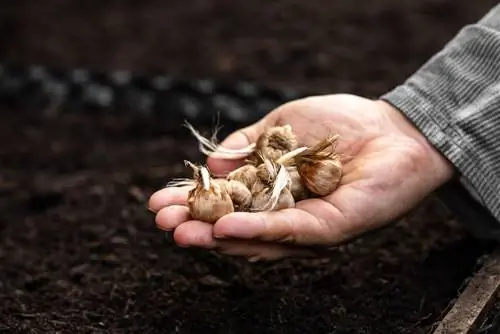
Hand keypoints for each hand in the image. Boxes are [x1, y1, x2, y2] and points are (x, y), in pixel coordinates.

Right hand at [149, 94, 453, 260]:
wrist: (392, 128)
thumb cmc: (339, 123)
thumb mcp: (280, 125)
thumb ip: (246, 144)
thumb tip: (211, 164)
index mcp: (270, 191)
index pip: (225, 202)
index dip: (191, 202)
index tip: (157, 200)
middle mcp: (284, 214)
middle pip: (234, 227)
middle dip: (196, 225)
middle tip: (162, 222)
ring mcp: (305, 227)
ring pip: (255, 239)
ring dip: (216, 237)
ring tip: (181, 233)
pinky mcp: (328, 230)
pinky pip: (288, 233)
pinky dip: (254, 231)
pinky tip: (224, 228)